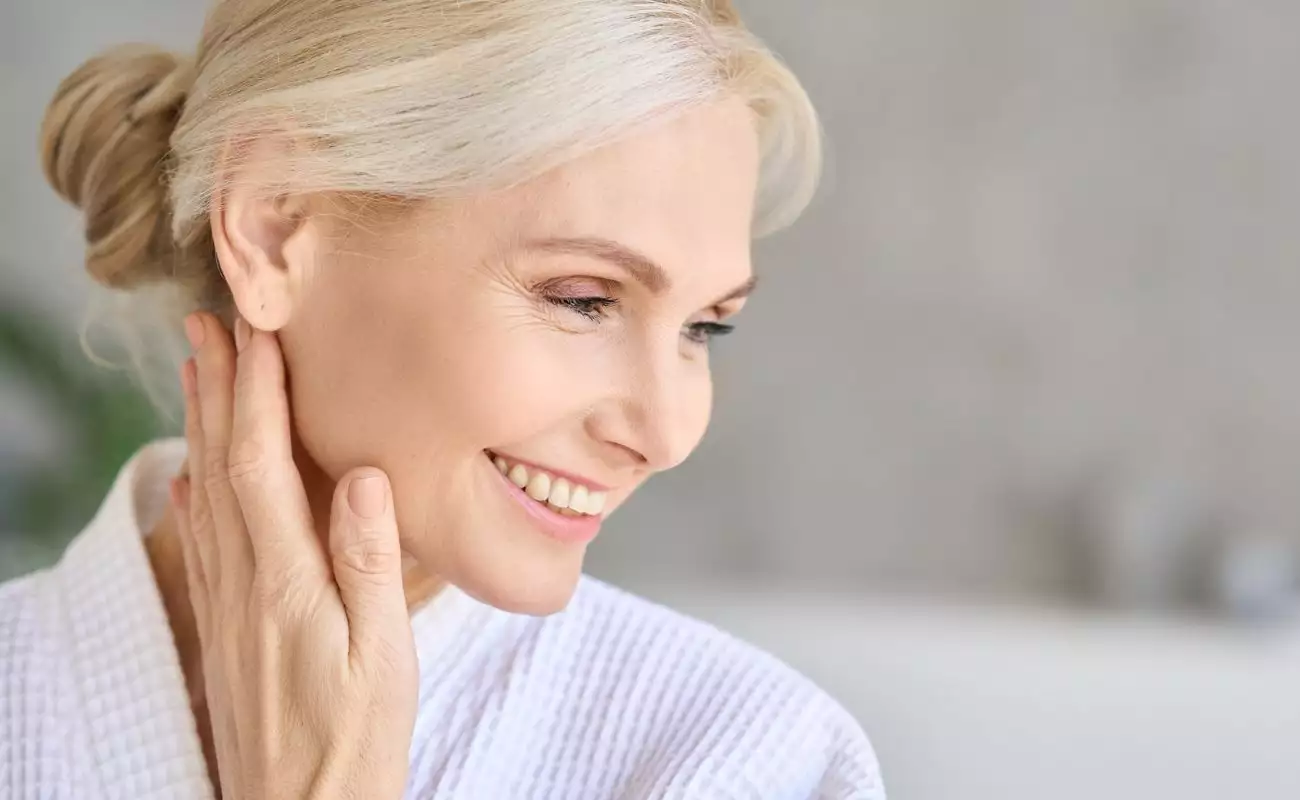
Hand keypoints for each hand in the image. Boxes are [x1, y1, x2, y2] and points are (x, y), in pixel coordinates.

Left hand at [171, 313, 416, 799]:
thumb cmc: (356, 741)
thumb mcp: (384, 656)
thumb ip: (369, 562)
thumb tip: (359, 475)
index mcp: (286, 583)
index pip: (263, 467)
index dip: (258, 395)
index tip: (260, 335)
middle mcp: (245, 585)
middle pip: (220, 468)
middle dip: (215, 391)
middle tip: (206, 326)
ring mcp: (229, 607)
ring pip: (206, 497)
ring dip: (201, 429)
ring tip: (199, 376)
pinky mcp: (227, 629)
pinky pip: (204, 544)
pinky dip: (195, 495)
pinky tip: (190, 480)